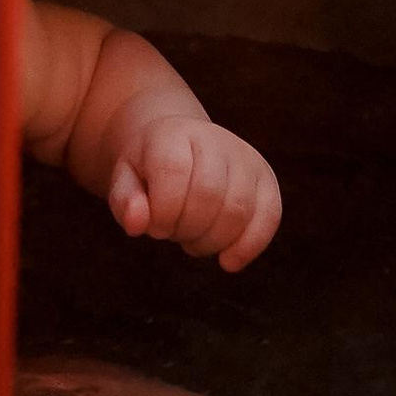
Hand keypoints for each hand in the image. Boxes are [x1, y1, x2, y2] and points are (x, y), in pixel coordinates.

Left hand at [107, 113, 282, 271]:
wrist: (179, 144)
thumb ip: (125, 201)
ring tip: (194, 240)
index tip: (155, 227)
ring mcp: (245, 157)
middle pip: (209, 194)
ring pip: (239, 210)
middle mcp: (215, 138)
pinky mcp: (265, 178)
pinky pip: (270, 215)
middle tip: (174, 233)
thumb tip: (137, 223)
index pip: (173, 172)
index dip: (163, 211)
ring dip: (213, 241)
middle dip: (187, 228)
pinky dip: (249, 246)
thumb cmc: (149, 170)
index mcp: (173, 134)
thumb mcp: (125, 179)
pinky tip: (227, 262)